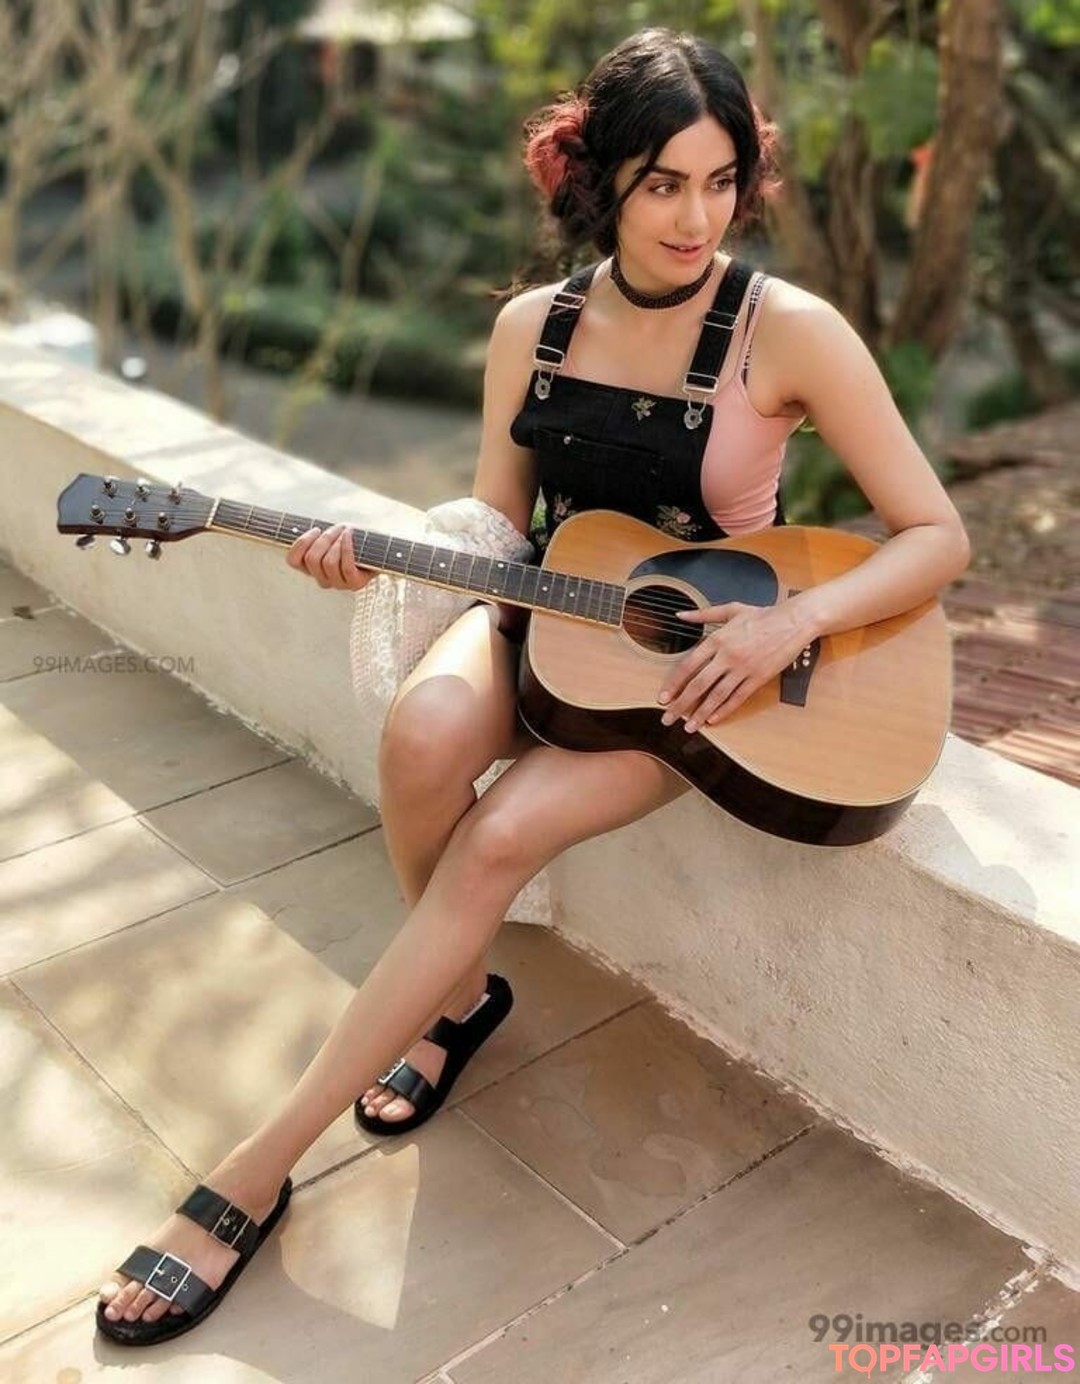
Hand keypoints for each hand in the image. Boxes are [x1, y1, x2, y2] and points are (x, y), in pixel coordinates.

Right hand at [286, 524, 373, 590]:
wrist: (380, 550)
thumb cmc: (354, 541)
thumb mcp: (331, 536)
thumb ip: (317, 534)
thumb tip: (307, 526)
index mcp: (311, 569)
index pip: (293, 561)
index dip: (301, 543)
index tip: (316, 529)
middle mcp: (323, 579)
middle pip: (312, 559)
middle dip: (324, 538)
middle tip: (336, 528)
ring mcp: (339, 584)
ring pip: (328, 562)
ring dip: (337, 542)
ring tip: (345, 532)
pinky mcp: (354, 584)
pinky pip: (345, 566)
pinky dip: (346, 547)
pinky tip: (349, 534)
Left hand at [657, 600, 812, 729]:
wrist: (793, 621)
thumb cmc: (762, 615)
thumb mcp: (730, 610)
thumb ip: (703, 614)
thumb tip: (680, 615)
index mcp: (717, 639)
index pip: (688, 665)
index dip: (673, 683)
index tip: (663, 697)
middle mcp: (727, 656)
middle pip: (698, 684)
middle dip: (680, 704)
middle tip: (667, 718)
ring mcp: (743, 669)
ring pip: (717, 695)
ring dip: (700, 713)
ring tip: (688, 726)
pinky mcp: (758, 678)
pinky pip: (738, 697)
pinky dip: (724, 710)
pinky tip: (713, 720)